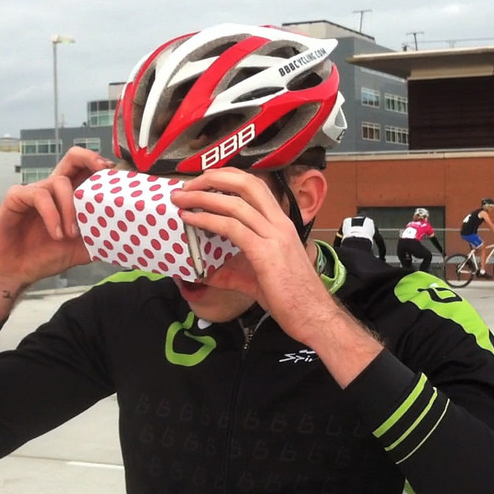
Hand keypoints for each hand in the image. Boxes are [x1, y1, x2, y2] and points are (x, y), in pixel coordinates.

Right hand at [0, 149, 114, 318]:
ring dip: (70, 209)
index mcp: (70, 198)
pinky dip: (52, 215)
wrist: (14, 272)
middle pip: (72, 158)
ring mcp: (34, 192)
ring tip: (71, 234)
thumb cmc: (44, 257)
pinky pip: (39, 196)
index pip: (88, 172)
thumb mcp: (81, 250)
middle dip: (90, 158)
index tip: (119, 175)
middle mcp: (53, 190)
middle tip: (104, 171)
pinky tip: (56, 234)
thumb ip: (101, 240)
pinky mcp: (17, 198)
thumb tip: (129, 239)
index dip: (104, 169)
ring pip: (59, 182)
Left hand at [173, 168, 337, 341]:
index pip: (256, 186)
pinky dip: (207, 220)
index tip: (204, 182)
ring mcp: (274, 236)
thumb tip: (207, 274)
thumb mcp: (258, 279)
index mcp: (281, 224)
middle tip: (188, 186)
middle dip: (214, 178)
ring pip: (235, 203)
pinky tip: (190, 220)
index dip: (228, 177)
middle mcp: (279, 224)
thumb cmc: (291, 299)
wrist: (313, 316)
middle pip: (247, 183)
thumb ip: (233, 273)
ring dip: (202, 198)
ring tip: (180, 200)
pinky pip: (231, 228)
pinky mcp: (266, 253)